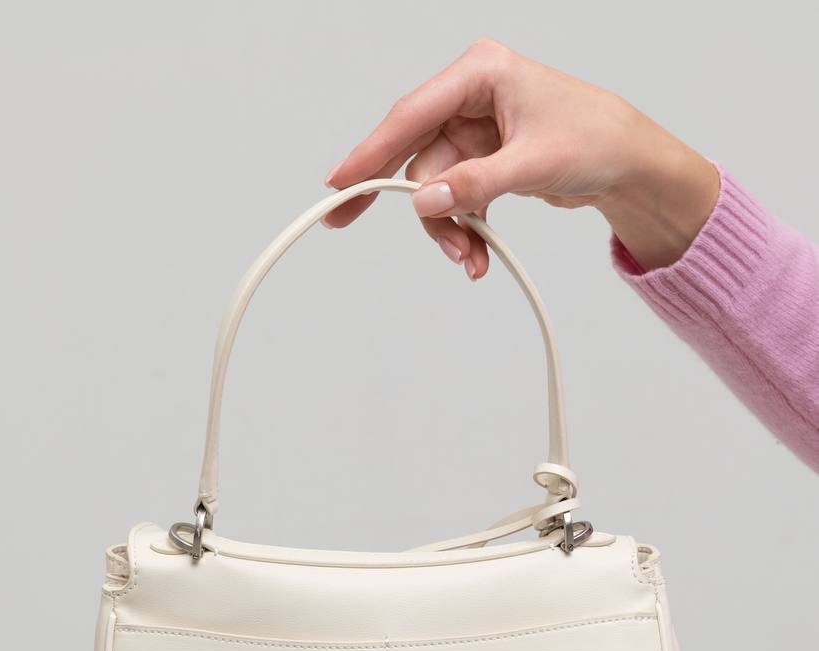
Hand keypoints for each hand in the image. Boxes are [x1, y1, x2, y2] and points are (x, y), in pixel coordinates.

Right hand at [324, 40, 718, 275]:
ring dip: (449, 228)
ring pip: (435, 186)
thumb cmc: (597, 139)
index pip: (411, 115)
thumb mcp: (533, 163)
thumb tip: (427, 199)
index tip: (338, 184)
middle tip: (388, 235)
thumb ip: (476, 183)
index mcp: (480, 73)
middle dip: (423, 207)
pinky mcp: (484, 159)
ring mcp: (476, 129)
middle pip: (417, 156)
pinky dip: (464, 227)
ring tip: (471, 259)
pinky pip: (455, 197)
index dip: (370, 152)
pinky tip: (477, 252)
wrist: (631, 164)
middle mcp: (471, 96)